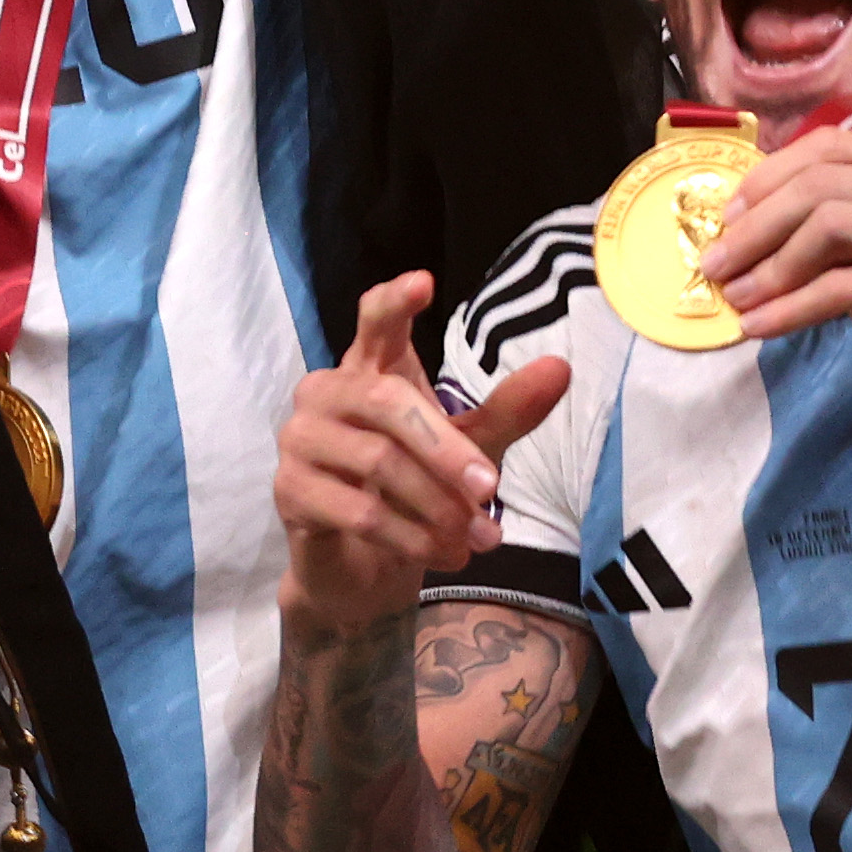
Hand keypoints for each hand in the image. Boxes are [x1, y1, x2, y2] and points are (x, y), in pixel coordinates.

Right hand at [276, 272, 566, 632]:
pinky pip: (358, 511)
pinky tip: (442, 554)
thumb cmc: (415, 491)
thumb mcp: (471, 450)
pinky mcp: (290, 492)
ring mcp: (300, 440)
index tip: (426, 282)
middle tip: (490, 489)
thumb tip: (561, 367)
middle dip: (446, 449)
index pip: (375, 320)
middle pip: (386, 400)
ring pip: (376, 461)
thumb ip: (508, 410)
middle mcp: (326, 392)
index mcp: (370, 368)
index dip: (395, 301)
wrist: (366, 569)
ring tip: (478, 539)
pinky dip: (411, 538)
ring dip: (437, 506)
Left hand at [701, 128, 851, 441]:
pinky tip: (760, 327)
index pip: (832, 147)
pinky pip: (843, 286)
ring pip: (829, 227)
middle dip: (756, 225)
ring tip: (734, 300)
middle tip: (715, 264)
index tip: (727, 219)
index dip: (770, 177)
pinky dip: (791, 307)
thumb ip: (835, 227)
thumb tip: (747, 218)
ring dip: (767, 267)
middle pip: (823, 184)